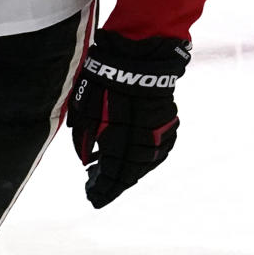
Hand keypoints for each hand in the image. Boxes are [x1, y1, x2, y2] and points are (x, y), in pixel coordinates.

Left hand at [67, 29, 190, 207]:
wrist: (138, 56)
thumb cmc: (104, 79)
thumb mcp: (84, 108)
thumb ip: (85, 138)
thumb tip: (87, 160)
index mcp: (119, 141)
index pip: (111, 176)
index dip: (102, 189)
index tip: (93, 198)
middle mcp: (142, 143)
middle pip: (130, 173)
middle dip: (114, 183)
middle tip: (99, 188)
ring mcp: (158, 133)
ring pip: (145, 163)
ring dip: (130, 171)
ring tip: (114, 174)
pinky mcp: (168, 123)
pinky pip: (157, 149)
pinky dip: (145, 157)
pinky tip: (135, 158)